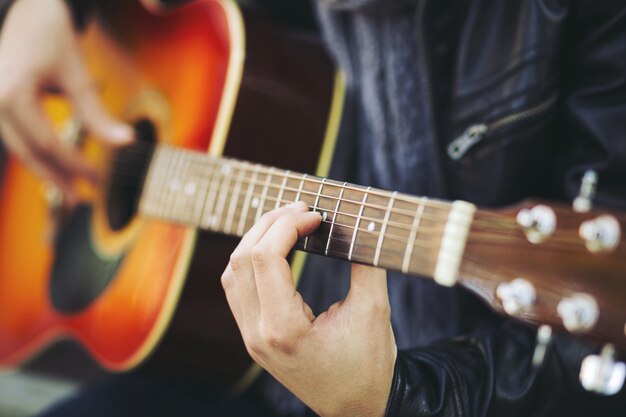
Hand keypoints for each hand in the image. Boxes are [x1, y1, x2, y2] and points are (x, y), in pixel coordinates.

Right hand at [0, 0, 132, 201]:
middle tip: (84, 199)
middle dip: (58, 178)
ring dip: (47, 170)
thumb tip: (127, 143)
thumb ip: (98, 113)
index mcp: (13, 96)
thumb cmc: (53, 38)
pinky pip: (18, 138)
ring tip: (72, 190)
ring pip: (21, 149)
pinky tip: (59, 166)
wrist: (28, 10)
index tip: (100, 180)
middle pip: (29, 153)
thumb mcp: (77, 75)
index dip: (76, 165)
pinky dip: (39, 154)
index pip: (48, 144)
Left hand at [222, 202, 396, 416]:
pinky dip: (251, 261)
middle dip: (270, 224)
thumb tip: (358, 224)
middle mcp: (257, 334)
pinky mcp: (253, 337)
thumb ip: (365, 262)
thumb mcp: (374, 311)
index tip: (317, 215)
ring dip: (256, 240)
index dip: (288, 225)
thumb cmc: (368, 366)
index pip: (265, 258)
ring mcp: (250, 337)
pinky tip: (275, 249)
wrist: (357, 409)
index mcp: (283, 330)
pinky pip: (237, 288)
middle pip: (241, 259)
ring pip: (232, 273)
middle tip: (302, 210)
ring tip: (287, 223)